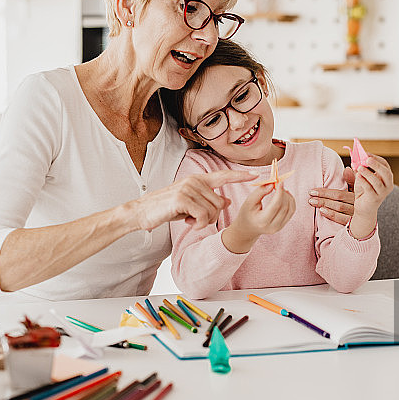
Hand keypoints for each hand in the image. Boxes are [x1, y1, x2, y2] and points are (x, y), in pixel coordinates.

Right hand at [129, 170, 256, 230]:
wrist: (143, 212)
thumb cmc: (167, 208)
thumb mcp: (191, 204)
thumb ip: (208, 200)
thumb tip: (227, 201)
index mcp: (198, 180)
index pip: (223, 176)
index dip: (240, 176)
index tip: (255, 175)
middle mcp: (195, 181)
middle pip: (219, 203)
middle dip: (212, 217)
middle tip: (196, 220)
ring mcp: (188, 188)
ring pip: (212, 210)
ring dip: (203, 221)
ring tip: (189, 220)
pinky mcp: (182, 198)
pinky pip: (203, 216)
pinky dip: (198, 224)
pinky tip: (188, 223)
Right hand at [222, 184, 295, 252]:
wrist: (248, 228)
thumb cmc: (247, 213)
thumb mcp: (249, 201)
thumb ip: (260, 192)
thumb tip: (272, 184)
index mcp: (262, 221)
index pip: (275, 205)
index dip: (280, 192)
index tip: (279, 182)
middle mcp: (273, 226)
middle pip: (284, 207)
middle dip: (283, 193)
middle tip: (278, 183)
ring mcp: (279, 227)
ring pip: (291, 208)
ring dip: (288, 196)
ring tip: (280, 189)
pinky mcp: (283, 225)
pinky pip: (292, 211)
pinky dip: (290, 201)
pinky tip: (284, 195)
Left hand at [308, 167, 356, 225]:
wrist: (370, 219)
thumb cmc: (361, 200)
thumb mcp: (358, 190)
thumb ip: (352, 180)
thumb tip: (347, 168)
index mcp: (357, 195)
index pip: (339, 193)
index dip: (325, 192)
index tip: (313, 190)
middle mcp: (357, 204)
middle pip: (338, 200)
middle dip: (322, 197)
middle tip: (310, 196)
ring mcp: (356, 214)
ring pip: (339, 208)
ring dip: (324, 204)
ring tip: (312, 202)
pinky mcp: (355, 223)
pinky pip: (342, 219)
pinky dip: (332, 215)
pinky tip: (322, 211)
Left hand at [349, 154, 393, 238]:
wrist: (364, 208)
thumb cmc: (364, 190)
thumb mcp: (362, 177)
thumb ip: (360, 167)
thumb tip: (354, 156)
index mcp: (386, 177)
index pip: (385, 165)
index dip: (376, 158)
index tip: (366, 153)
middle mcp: (388, 185)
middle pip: (386, 173)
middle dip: (376, 165)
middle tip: (367, 159)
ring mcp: (382, 193)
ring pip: (377, 181)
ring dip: (368, 173)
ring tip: (359, 167)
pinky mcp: (374, 199)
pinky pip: (369, 189)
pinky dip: (363, 181)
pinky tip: (358, 176)